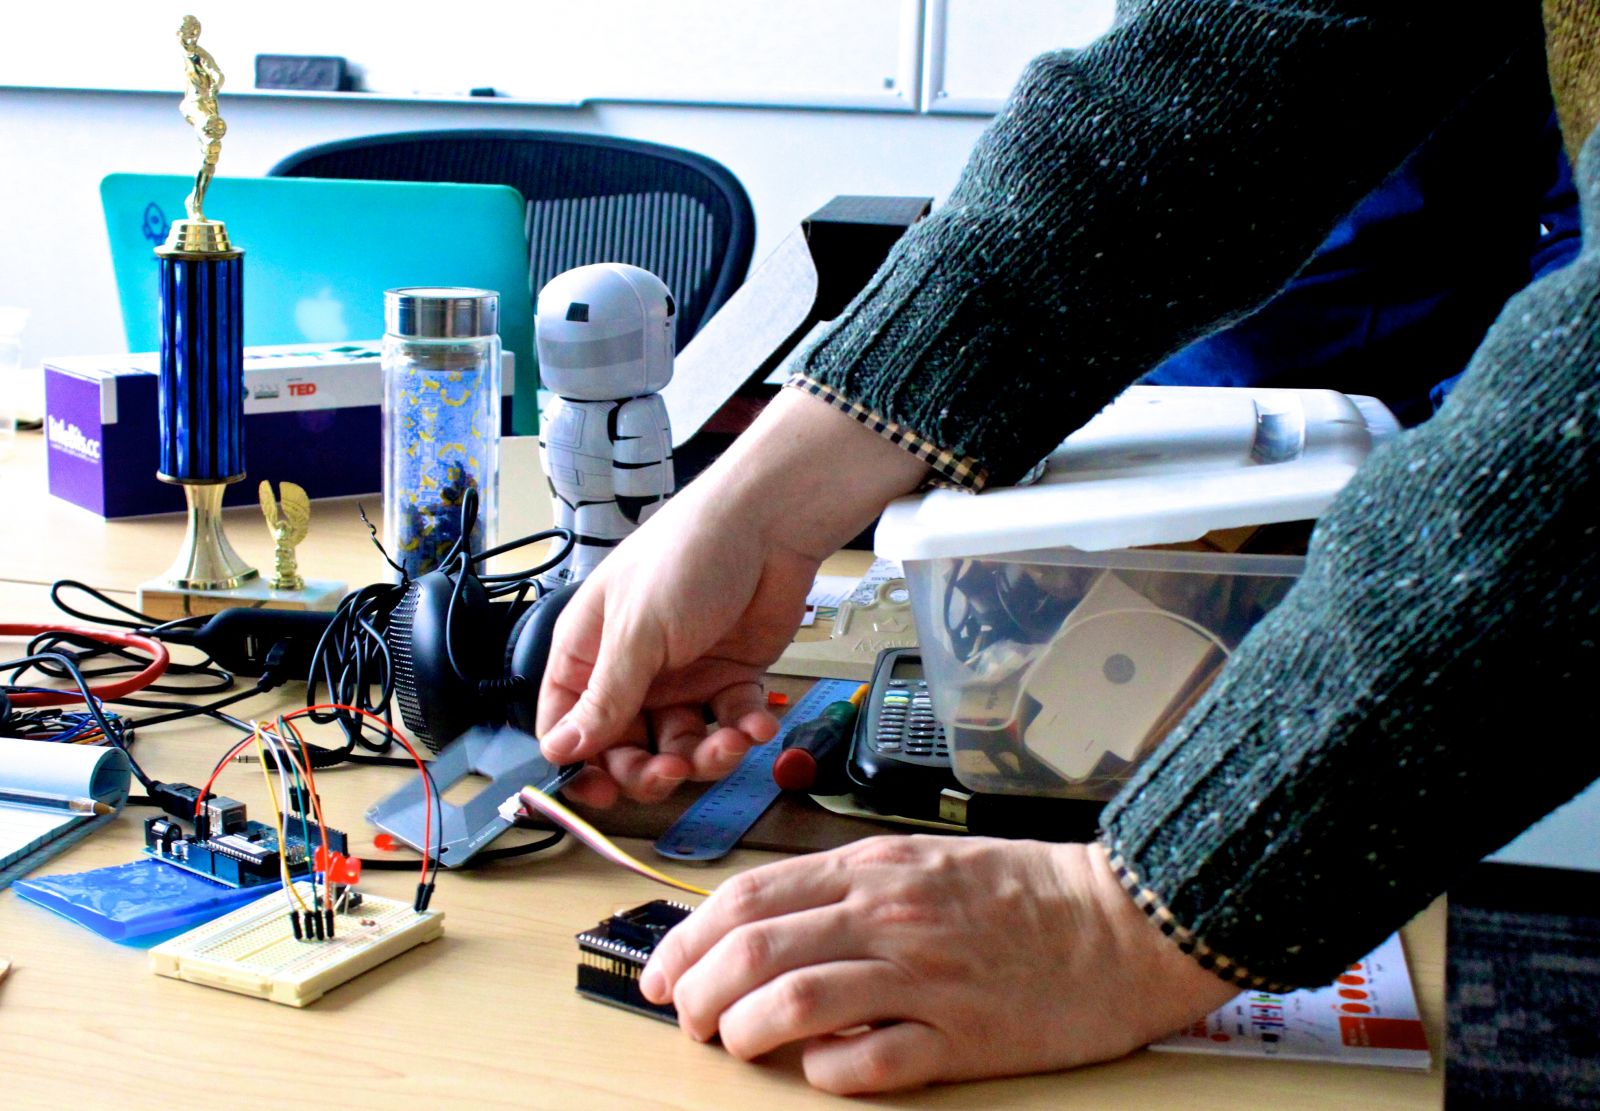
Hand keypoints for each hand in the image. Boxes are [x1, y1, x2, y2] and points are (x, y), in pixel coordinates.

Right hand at [536, 389, 929, 804]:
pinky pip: (728, 723)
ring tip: (730, 741)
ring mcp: (681, 676)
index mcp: (588, 651)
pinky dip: (743, 730)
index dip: (579, 764)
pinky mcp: (728, 677)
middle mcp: (631, 669)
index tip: (600, 792)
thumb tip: (562, 750)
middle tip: (673, 772)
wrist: (771, 523)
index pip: (567, 725)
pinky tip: (757, 723)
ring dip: (705, 755)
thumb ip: (606, 696)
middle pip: (625, 748)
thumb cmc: (690, 554)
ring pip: (681, 745)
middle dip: (648, 769)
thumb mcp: (639, 631)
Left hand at [640, 837, 1239, 1093]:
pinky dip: (824, 1071)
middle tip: (683, 1016)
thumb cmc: (1019, 892)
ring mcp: (922, 977)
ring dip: (742, 1030)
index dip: (685, 937)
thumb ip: (842, 889)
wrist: (1121, 920)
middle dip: (695, 989)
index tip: (661, 969)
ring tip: (734, 1045)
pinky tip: (816, 1070)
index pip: (746, 896)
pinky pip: (867, 1062)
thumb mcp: (917, 863)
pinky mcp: (961, 1037)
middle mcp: (886, 916)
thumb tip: (761, 930)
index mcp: (871, 870)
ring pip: (793, 1001)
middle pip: (753, 949)